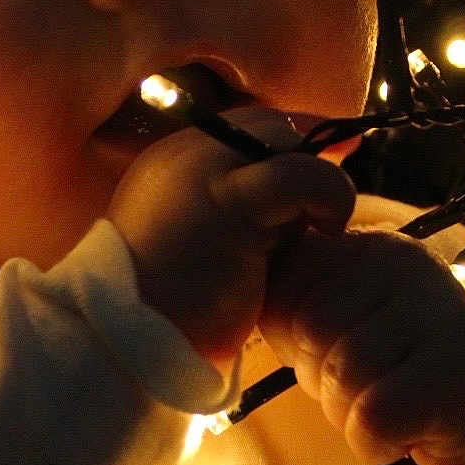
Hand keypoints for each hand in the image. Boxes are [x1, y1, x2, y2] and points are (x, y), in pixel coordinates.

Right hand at [107, 110, 355, 369]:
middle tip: (316, 214)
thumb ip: (253, 208)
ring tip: (320, 228)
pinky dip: (328, 196)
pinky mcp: (231, 200)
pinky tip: (327, 231)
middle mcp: (182, 154)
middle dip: (303, 161)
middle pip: (267, 123)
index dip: (288, 149)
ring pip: (284, 136)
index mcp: (170, 163)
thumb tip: (323, 173)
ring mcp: (202, 170)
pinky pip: (301, 174)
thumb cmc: (176, 311)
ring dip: (316, 179)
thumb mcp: (213, 245)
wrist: (135, 341)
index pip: (245, 129)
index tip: (322, 176)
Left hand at [258, 225, 464, 464]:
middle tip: (362, 390)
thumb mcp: (347, 325)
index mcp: (370, 249)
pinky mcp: (451, 371)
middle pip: (312, 330)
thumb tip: (242, 305)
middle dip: (320, 378)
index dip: (293, 336)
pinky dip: (373, 442)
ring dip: (348, 413)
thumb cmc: (400, 368)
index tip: (330, 354)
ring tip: (382, 410)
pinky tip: (397, 438)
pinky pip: (374, 414)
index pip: (289, 283)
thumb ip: (298, 307)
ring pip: (342, 373)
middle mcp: (404, 267)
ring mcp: (434, 313)